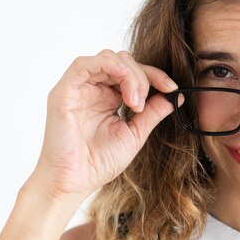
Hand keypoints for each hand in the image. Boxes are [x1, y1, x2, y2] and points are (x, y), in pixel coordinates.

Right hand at [27, 49, 181, 202]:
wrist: (75, 181)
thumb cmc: (99, 162)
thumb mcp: (135, 134)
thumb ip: (152, 113)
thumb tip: (175, 96)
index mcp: (109, 98)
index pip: (133, 73)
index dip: (155, 76)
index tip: (172, 88)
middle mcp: (93, 89)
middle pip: (123, 61)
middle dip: (143, 76)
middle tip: (143, 104)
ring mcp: (78, 88)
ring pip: (108, 58)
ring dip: (129, 74)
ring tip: (134, 102)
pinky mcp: (64, 91)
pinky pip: (84, 64)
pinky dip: (108, 65)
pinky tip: (123, 80)